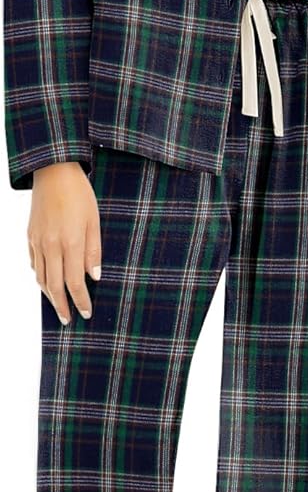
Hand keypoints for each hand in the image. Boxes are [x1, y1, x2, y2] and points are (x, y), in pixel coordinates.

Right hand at [27, 161, 101, 323]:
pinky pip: (34, 264)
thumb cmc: (79, 194)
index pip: (74, 283)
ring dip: (49, 295)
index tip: (86, 313)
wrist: (53, 171)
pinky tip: (47, 281)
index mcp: (70, 243)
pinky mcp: (30, 236)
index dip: (80, 300)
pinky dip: (41, 277)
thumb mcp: (94, 221)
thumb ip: (93, 251)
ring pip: (41, 278)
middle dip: (62, 306)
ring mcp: (37, 242)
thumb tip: (94, 276)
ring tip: (58, 305)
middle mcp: (51, 246)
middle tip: (68, 320)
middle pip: (55, 286)